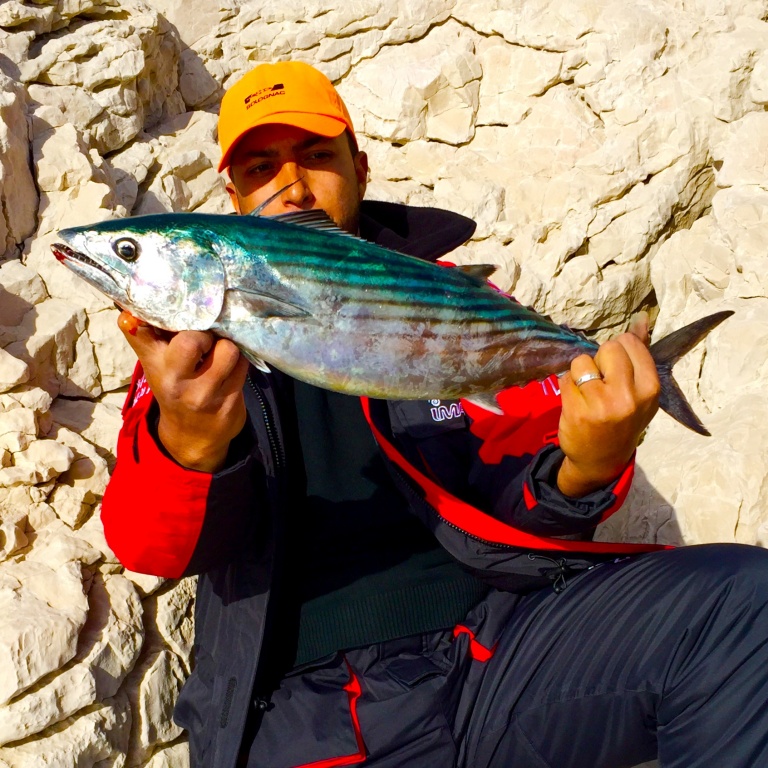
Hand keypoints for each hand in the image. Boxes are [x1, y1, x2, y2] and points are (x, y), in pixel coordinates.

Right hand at [118, 311, 249, 472]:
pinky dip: (240, 360)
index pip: (137, 329)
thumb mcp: (158, 365)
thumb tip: (144, 299)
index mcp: (154, 364)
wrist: (192, 437)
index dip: (153, 312)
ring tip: (221, 352)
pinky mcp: (229, 402)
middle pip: (191, 339)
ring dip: (228, 344)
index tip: (171, 311)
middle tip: (206, 338)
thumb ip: (152, 334)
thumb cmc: (177, 389)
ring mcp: (203, 394)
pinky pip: (243, 365)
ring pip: (227, 349)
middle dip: (205, 331)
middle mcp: (174, 380)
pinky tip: (232, 365)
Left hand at [556, 313, 659, 496]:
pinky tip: (576, 402)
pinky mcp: (576, 410)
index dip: (617, 352)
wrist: (601, 459)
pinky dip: (567, 386)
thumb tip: (641, 319)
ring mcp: (601, 404)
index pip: (629, 342)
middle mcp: (628, 396)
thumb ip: (640, 354)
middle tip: (601, 383)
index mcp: (650, 387)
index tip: (617, 371)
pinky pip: (565, 378)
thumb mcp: (640, 391)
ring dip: (580, 373)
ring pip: (582, 361)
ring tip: (588, 394)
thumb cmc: (623, 420)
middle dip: (600, 359)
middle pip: (607, 347)